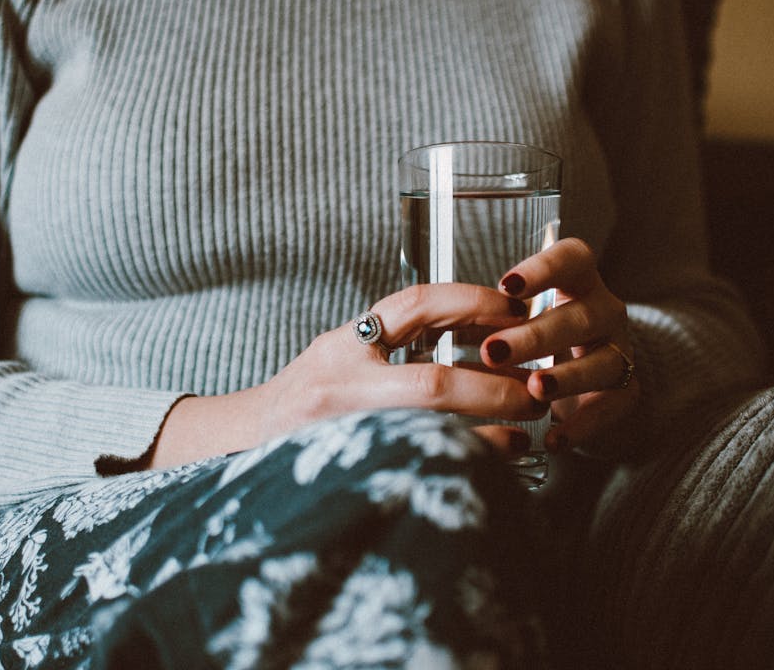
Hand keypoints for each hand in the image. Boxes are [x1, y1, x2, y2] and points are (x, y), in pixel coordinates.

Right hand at [148, 283, 544, 468]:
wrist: (238, 445)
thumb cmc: (304, 402)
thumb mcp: (341, 357)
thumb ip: (397, 345)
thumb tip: (487, 340)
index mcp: (343, 345)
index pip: (413, 305)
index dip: (470, 301)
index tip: (514, 310)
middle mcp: (338, 385)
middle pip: (430, 382)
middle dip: (493, 387)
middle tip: (534, 391)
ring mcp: (338, 433)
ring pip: (429, 435)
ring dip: (487, 435)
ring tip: (524, 433)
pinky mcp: (344, 472)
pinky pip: (414, 469)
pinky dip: (462, 465)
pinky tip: (494, 466)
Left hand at [480, 238, 639, 452]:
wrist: (584, 387)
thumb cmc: (539, 343)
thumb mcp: (516, 321)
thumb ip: (490, 319)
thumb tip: (438, 326)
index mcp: (577, 282)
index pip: (573, 259)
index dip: (544, 269)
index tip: (506, 287)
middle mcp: (604, 311)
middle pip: (581, 315)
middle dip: (536, 334)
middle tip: (494, 351)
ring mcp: (619, 351)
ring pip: (604, 361)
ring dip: (567, 376)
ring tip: (534, 389)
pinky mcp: (624, 392)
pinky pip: (611, 407)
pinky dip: (581, 424)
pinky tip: (553, 439)